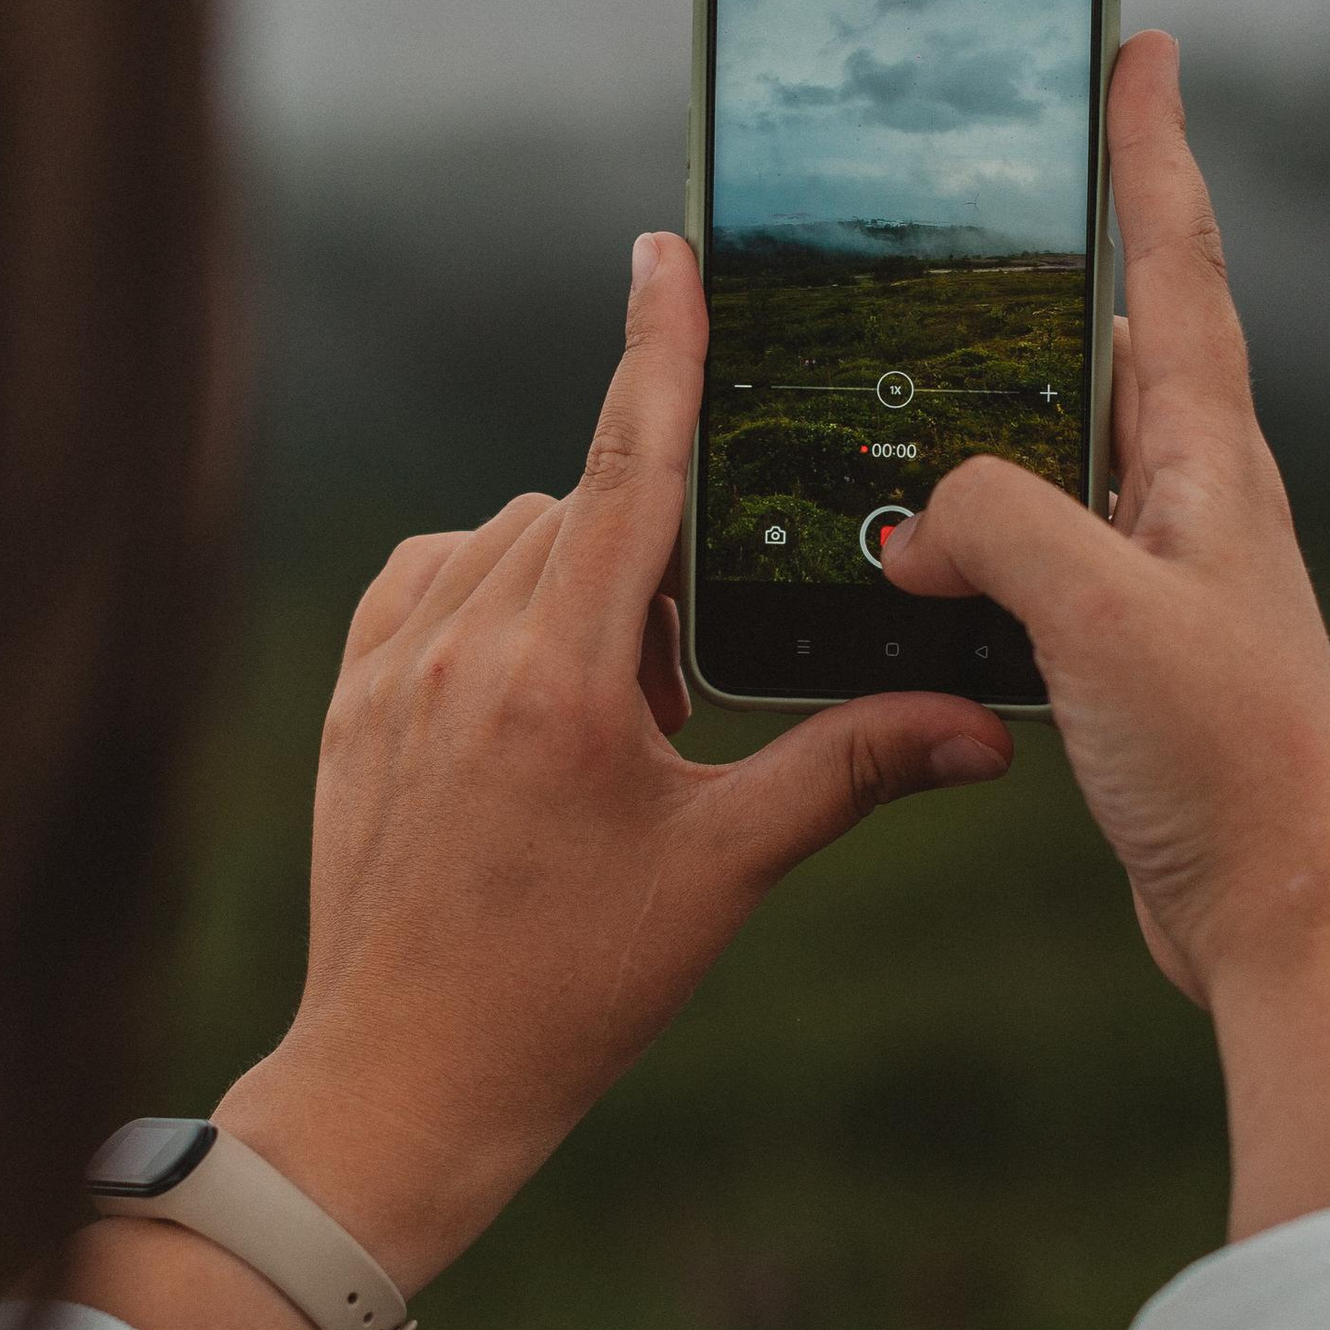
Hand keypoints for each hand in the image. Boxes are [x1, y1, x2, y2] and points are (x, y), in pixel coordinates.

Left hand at [215, 232, 1013, 1290]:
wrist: (407, 1079)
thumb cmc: (569, 988)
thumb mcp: (722, 875)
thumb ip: (848, 773)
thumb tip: (983, 728)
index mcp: (561, 679)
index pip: (627, 469)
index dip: (658, 350)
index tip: (668, 250)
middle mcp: (463, 648)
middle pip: (581, 512)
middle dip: (651, 563)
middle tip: (681, 696)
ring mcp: (390, 668)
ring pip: (504, 542)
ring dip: (573, 582)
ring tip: (611, 716)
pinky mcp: (346, 696)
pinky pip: (427, 580)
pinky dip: (488, 596)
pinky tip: (525, 682)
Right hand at [885, 32, 1329, 1239]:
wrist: (1287, 914)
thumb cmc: (1228, 760)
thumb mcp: (1098, 614)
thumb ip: (997, 525)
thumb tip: (920, 513)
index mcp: (1206, 459)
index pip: (1170, 261)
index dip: (1145, 146)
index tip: (1136, 40)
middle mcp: (1194, 497)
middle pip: (1118, 329)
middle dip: (1072, 239)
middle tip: (1018, 153)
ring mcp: (1165, 571)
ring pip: (1064, 442)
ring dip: (1004, 383)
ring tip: (930, 329)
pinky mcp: (1130, 648)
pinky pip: (1036, 543)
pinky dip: (974, 516)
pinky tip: (913, 536)